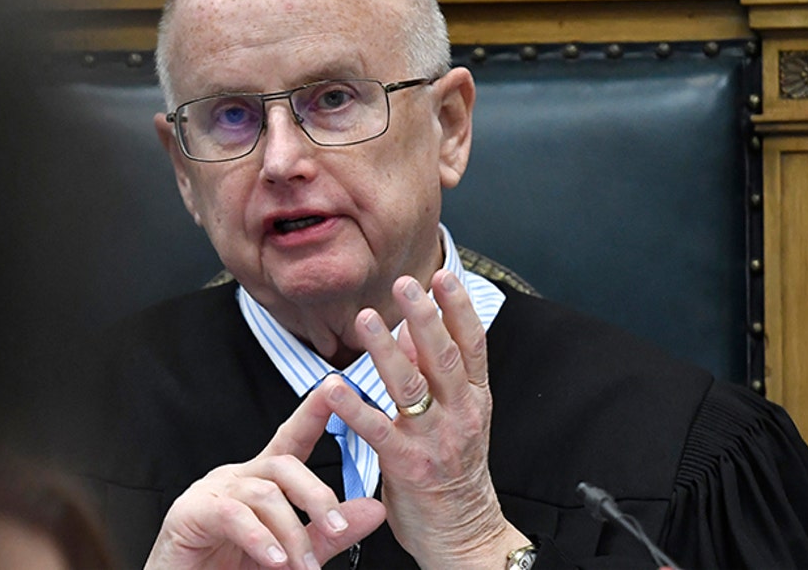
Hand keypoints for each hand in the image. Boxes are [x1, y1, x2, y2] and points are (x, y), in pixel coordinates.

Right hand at [146, 384, 385, 568]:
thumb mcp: (292, 553)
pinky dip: (258, 538)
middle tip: (335, 528)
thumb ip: (328, 533)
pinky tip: (274, 559)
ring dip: (290, 532)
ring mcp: (211, 493)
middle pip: (284, 464)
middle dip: (316, 495)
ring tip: (302, 566)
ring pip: (264, 493)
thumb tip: (374, 509)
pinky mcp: (189, 514)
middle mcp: (236, 479)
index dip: (314, 413)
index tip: (336, 389)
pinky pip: (231, 515)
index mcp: (260, 482)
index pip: (292, 439)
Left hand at [324, 270, 530, 567]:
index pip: (472, 344)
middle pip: (444, 356)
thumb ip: (437, 375)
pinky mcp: (407, 465)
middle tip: (405, 284)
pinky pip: (377, 430)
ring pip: (411, 386)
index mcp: (475, 399)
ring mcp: (435, 439)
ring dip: (387, 349)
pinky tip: (332, 386)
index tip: (444, 275)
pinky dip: (354, 406)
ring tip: (367, 319)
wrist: (465, 533)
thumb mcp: (458, 417)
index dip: (459, 308)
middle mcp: (460, 414)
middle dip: (425, 316)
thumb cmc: (455, 472)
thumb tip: (416, 329)